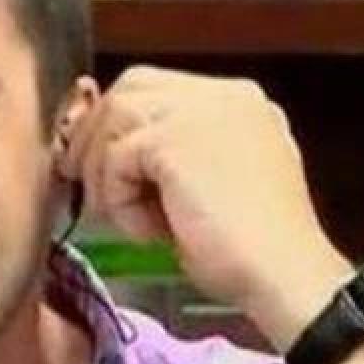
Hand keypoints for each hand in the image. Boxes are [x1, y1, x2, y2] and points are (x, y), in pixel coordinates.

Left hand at [58, 65, 351, 350]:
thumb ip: (167, 158)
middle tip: (82, 180)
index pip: (154, 88)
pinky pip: (116, 157)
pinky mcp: (175, 138)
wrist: (281, 275)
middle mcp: (223, 94)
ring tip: (126, 216)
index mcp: (237, 103)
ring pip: (114, 116)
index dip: (116, 123)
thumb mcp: (205, 188)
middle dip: (96, 134)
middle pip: (129, 87)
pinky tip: (147, 231)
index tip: (95, 162)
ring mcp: (201, 109)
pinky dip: (119, 199)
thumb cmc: (246, 251)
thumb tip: (108, 155)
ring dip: (104, 172)